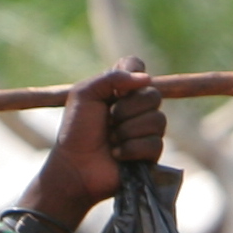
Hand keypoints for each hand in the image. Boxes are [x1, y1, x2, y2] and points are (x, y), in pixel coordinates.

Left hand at [22, 59, 164, 227]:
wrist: (75, 166)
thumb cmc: (76, 131)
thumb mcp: (84, 95)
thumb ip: (111, 78)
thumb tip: (146, 79)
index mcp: (120, 88)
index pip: (137, 66)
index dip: (132, 73)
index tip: (116, 90)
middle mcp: (137, 106)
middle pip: (153, 95)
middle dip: (126, 110)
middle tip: (108, 121)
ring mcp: (146, 129)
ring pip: (157, 120)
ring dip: (127, 131)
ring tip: (111, 140)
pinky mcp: (150, 153)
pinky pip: (154, 143)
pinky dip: (131, 149)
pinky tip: (117, 154)